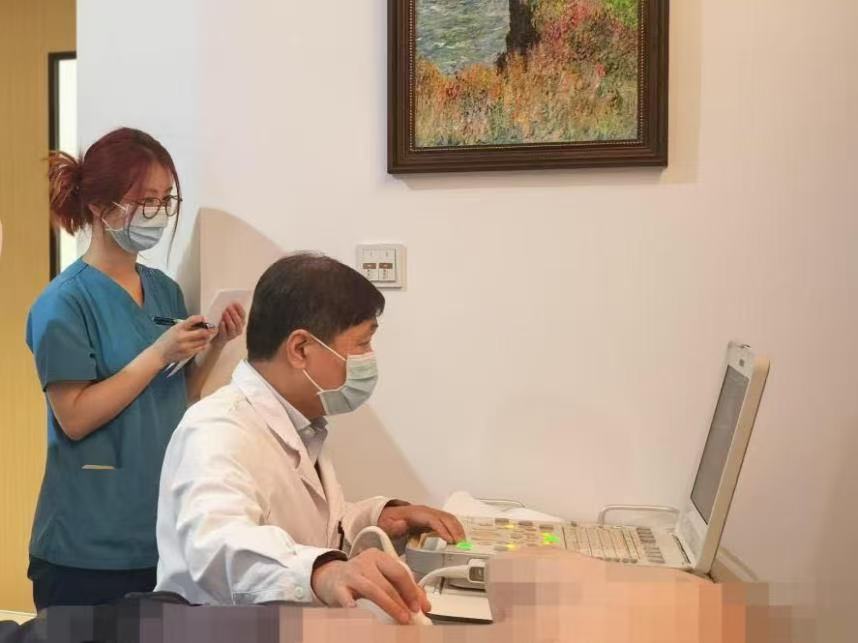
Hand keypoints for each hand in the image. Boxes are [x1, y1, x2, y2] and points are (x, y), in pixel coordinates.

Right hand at [150, 315, 216, 365]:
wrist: (159, 354)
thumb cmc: (167, 340)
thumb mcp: (174, 329)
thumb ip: (186, 326)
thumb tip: (201, 322)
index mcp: (177, 328)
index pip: (192, 320)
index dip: (200, 318)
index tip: (204, 318)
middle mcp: (182, 337)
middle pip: (201, 332)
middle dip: (209, 330)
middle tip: (214, 328)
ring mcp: (185, 346)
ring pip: (203, 341)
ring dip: (207, 337)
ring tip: (208, 335)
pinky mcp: (188, 354)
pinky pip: (201, 348)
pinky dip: (203, 344)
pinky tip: (202, 342)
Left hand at [211, 303, 246, 348]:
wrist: (215, 338)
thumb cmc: (222, 325)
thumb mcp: (226, 318)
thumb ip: (229, 312)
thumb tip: (228, 303)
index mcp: (241, 323)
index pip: (243, 315)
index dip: (240, 309)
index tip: (235, 303)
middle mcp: (239, 329)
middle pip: (239, 321)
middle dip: (234, 313)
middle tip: (228, 307)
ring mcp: (232, 335)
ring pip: (233, 327)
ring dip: (229, 319)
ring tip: (224, 313)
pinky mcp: (225, 338)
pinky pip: (225, 332)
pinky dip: (223, 327)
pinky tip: (221, 322)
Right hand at [311, 549, 430, 624]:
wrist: (330, 576)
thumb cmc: (361, 577)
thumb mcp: (381, 575)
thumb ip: (402, 587)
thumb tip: (424, 604)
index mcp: (379, 557)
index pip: (400, 571)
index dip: (412, 590)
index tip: (420, 606)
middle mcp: (365, 562)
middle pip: (388, 581)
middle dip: (402, 600)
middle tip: (411, 616)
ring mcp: (351, 574)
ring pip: (373, 590)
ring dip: (390, 606)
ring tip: (401, 618)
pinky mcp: (338, 588)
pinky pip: (347, 598)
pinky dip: (355, 606)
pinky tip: (362, 614)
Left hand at [377, 504, 465, 543]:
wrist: (388, 517)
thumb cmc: (389, 522)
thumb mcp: (388, 525)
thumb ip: (394, 526)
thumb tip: (403, 524)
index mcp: (417, 513)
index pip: (433, 520)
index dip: (443, 529)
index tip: (450, 541)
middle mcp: (427, 511)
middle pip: (445, 517)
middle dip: (455, 530)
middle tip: (461, 545)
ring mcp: (431, 514)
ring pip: (449, 519)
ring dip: (458, 530)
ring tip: (462, 545)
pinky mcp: (434, 519)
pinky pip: (448, 522)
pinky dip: (456, 530)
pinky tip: (458, 540)